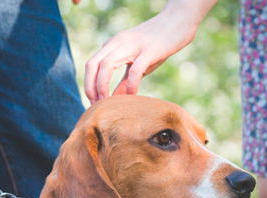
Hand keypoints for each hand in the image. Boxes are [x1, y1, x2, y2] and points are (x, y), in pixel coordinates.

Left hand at [82, 8, 200, 102]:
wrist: (177, 22)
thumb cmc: (157, 45)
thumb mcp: (138, 62)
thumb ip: (124, 80)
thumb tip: (115, 98)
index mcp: (112, 44)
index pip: (91, 65)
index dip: (89, 86)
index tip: (95, 103)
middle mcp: (118, 43)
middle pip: (92, 64)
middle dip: (90, 87)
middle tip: (96, 105)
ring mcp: (132, 45)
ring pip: (106, 65)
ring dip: (103, 86)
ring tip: (108, 103)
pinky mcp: (149, 50)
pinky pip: (134, 70)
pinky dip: (130, 86)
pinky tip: (132, 97)